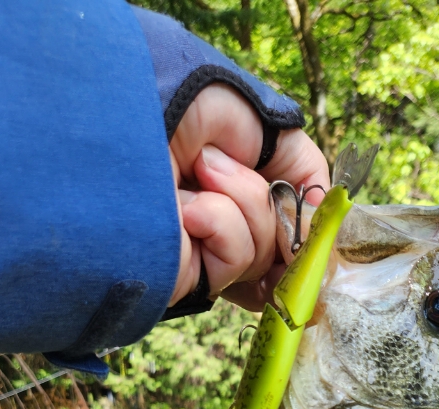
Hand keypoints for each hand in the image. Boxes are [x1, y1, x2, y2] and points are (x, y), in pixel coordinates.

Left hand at [168, 84, 328, 310]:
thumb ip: (299, 168)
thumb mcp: (255, 119)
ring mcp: (199, 250)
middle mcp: (215, 218)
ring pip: (263, 253)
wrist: (115, 122)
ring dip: (242, 203)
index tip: (314, 219)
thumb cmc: (172, 102)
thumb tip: (322, 220)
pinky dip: (220, 226)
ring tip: (195, 172)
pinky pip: (234, 262)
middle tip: (224, 171)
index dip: (303, 223)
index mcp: (228, 181)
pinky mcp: (184, 277)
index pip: (284, 220)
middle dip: (276, 213)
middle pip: (283, 245)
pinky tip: (184, 207)